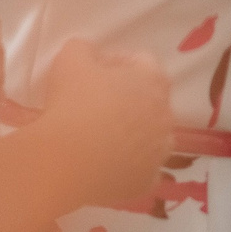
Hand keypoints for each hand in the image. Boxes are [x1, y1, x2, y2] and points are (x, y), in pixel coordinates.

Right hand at [38, 41, 171, 213]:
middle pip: (149, 101)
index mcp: (153, 81)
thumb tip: (91, 56)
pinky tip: (102, 166)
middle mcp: (165, 115)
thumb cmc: (71, 102)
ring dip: (130, 135)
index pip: (141, 63)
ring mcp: (160, 151)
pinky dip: (126, 167)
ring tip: (97, 139)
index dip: (115, 64)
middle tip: (93, 107)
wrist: (65, 160)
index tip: (91, 74)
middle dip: (127, 101)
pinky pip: (140, 170)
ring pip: (149, 138)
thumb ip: (85, 50)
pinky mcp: (147, 181)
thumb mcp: (70, 58)